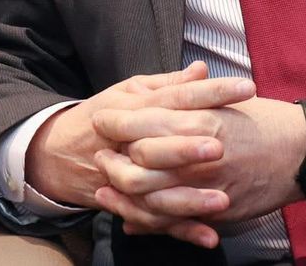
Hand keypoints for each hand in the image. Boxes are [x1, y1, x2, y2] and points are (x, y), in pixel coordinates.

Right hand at [25, 61, 254, 209]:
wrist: (59, 153)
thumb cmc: (105, 116)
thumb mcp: (132, 92)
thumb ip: (169, 83)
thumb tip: (201, 68)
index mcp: (135, 107)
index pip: (177, 96)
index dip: (212, 91)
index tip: (246, 88)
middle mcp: (128, 142)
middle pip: (157, 145)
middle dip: (187, 148)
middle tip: (222, 148)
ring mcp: (124, 176)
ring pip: (154, 191)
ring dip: (188, 198)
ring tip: (223, 200)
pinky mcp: (127, 203)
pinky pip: (154, 220)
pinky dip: (181, 230)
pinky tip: (210, 236)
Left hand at [91, 95, 305, 246]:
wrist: (301, 151)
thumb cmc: (262, 119)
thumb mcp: (221, 98)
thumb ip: (182, 95)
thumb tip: (143, 95)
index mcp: (199, 119)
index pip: (141, 123)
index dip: (115, 122)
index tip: (100, 119)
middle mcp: (198, 155)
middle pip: (137, 163)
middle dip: (111, 161)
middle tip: (99, 154)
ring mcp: (207, 186)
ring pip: (149, 198)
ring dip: (122, 196)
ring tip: (106, 187)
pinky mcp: (216, 211)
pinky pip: (172, 222)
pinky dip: (147, 222)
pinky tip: (131, 218)